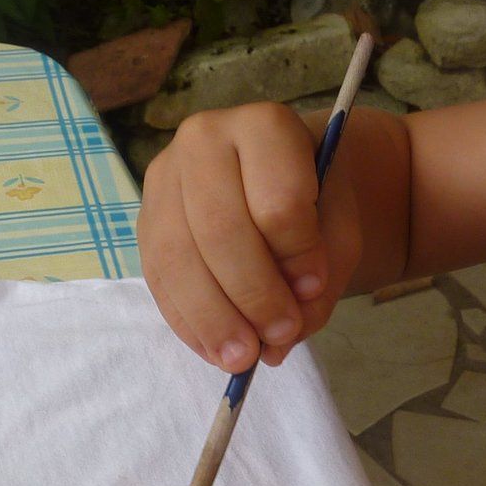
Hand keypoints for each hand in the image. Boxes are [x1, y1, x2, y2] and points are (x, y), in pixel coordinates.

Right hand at [138, 102, 362, 372]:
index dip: (296, 255)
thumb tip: (276, 341)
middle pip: (219, 229)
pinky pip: (156, 278)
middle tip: (279, 337)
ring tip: (243, 359)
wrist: (280, 176)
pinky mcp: (145, 220)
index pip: (277, 200)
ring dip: (212, 318)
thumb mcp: (340, 227)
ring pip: (177, 257)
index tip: (314, 289)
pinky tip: (214, 349)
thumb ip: (321, 275)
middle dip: (251, 295)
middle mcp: (203, 139)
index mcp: (264, 126)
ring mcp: (164, 178)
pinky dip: (187, 321)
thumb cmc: (316, 199)